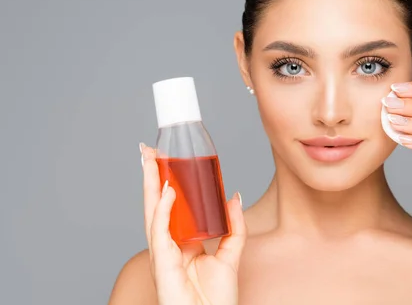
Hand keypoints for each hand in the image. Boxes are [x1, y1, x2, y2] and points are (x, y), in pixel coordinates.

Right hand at [141, 144, 246, 304]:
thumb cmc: (216, 298)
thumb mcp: (231, 254)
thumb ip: (234, 226)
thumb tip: (234, 196)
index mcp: (180, 242)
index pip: (171, 206)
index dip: (167, 183)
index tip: (166, 160)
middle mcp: (168, 244)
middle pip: (157, 203)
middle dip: (152, 176)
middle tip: (148, 150)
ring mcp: (162, 252)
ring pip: (153, 211)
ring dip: (151, 183)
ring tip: (150, 159)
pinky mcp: (162, 262)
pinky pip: (160, 229)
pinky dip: (162, 208)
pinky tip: (166, 189)